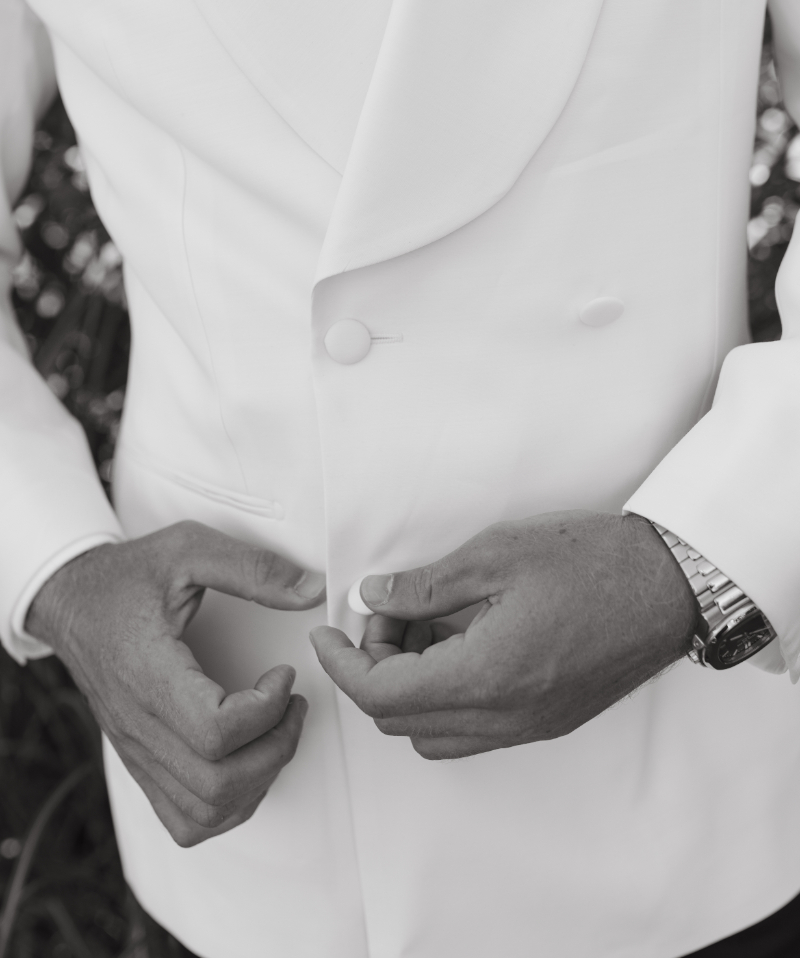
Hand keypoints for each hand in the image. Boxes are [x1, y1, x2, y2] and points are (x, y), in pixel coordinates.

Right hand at [27, 520, 325, 845]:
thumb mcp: (187, 548)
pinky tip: (249, 760)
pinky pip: (186, 819)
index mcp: (148, 673)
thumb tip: (309, 591)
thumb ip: (250, 567)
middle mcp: (139, 724)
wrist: (70, 602)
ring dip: (259, 778)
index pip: (214, 731)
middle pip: (217, 782)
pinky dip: (229, 804)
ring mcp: (138, 750)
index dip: (265, 710)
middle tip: (292, 703)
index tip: (283, 674)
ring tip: (276, 729)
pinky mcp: (142, 761)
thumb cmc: (124, 578)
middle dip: (276, 746)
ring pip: (204, 811)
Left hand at [311, 511, 695, 759]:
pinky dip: (444, 696)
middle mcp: (504, 716)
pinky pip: (472, 731)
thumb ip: (425, 587)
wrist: (670, 585)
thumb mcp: (495, 556)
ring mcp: (528, 726)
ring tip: (425, 625)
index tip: (327, 633)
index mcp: (486, 676)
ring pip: (433, 734)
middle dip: (375, 668)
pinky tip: (460, 642)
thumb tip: (374, 597)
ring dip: (409, 687)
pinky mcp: (546, 721)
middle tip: (388, 612)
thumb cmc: (592, 562)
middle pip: (401, 720)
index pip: (382, 695)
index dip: (342, 664)